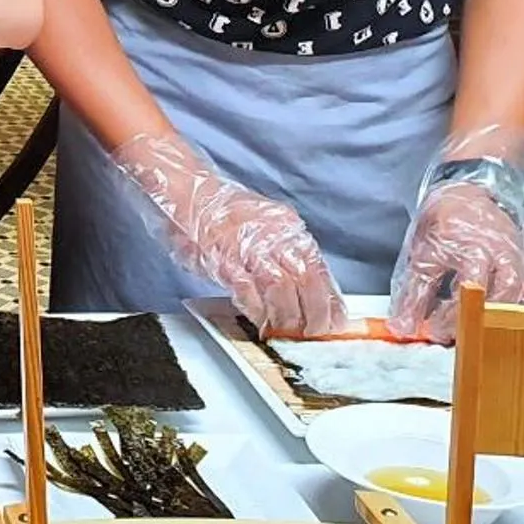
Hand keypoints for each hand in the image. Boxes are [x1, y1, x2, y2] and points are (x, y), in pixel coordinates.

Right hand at [111, 132, 348, 336]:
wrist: (187, 191)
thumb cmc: (222, 212)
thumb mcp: (264, 223)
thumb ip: (284, 250)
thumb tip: (304, 287)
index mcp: (287, 226)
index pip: (318, 267)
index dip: (329, 298)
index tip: (335, 319)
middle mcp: (272, 235)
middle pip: (304, 281)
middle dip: (313, 313)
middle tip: (313, 333)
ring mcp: (247, 246)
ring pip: (280, 288)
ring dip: (286, 316)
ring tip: (287, 332)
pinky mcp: (224, 258)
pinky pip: (248, 291)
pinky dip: (257, 310)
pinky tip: (260, 320)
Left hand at [389, 182, 523, 341]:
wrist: (467, 197)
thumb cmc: (444, 225)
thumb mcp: (421, 255)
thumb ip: (413, 293)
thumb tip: (403, 327)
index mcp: (471, 246)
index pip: (466, 290)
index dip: (449, 316)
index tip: (433, 331)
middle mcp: (500, 254)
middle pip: (499, 297)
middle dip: (476, 322)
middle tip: (454, 335)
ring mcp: (518, 261)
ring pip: (519, 299)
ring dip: (496, 320)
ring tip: (474, 330)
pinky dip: (515, 314)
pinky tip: (496, 321)